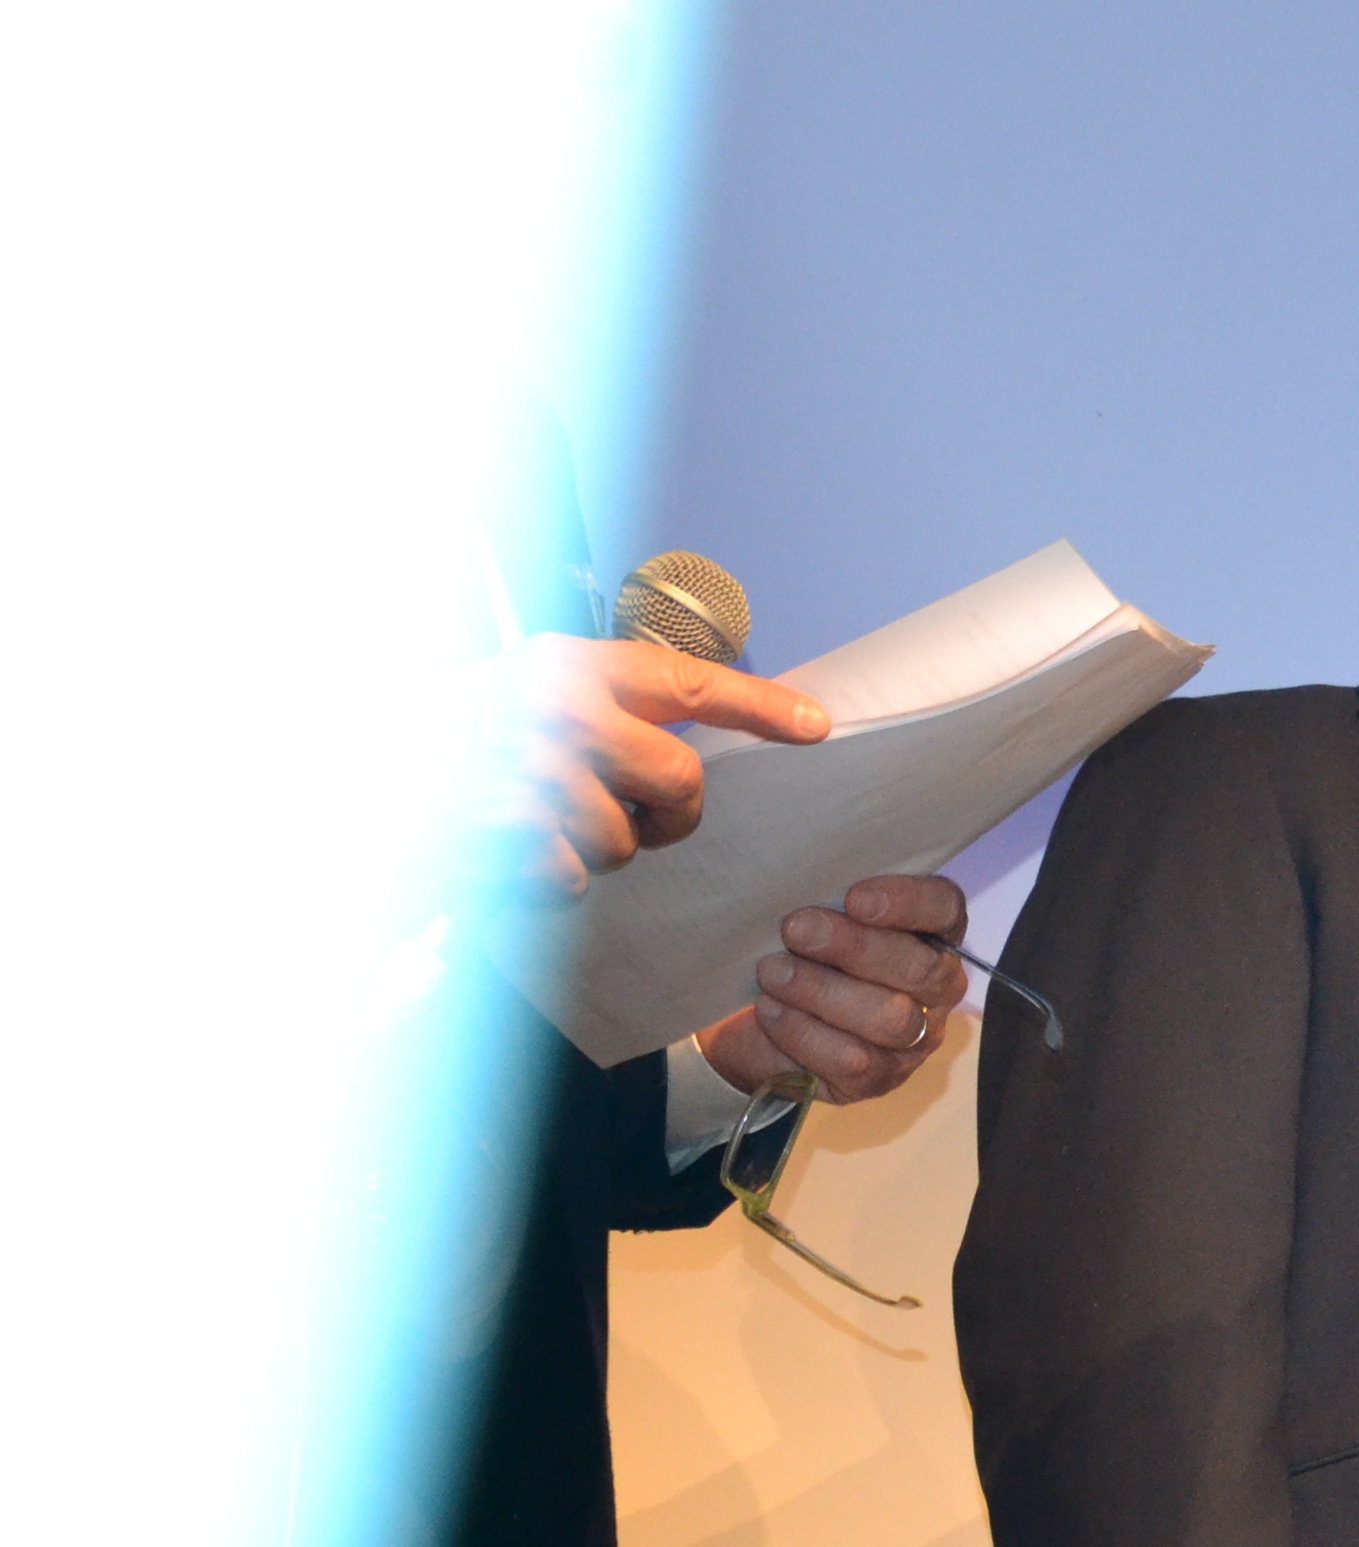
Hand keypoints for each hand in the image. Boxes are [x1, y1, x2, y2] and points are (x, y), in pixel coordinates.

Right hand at [477, 634, 828, 899]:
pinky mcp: (502, 828)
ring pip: (625, 841)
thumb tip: (692, 747)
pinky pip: (572, 878)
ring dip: (597, 850)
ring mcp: (529, 768)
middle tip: (637, 818)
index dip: (760, 704)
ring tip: (545, 824)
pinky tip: (511, 851)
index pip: (688, 680)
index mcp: (570, 666)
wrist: (353, 773)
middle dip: (669, 813)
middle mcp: (556, 707)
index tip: (817, 725)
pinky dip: (549, 879)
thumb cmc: (455, 738)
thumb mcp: (531, 695)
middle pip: (679, 778)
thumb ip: (610, 710)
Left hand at [698, 875, 969, 1104]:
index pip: (944, 909)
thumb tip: (810, 880)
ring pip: (890, 1018)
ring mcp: (914, 1040)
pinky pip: (852, 1059)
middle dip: (853, 947)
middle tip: (794, 929)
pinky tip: (770, 1009)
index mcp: (930, 934)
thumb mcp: (814, 917)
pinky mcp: (881, 1079)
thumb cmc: (797, 953)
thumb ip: (829, 898)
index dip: (907, 902)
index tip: (853, 897)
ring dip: (822, 991)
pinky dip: (803, 1030)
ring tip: (772, 972)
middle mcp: (936, 988)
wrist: (760, 1017)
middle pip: (918, 967)